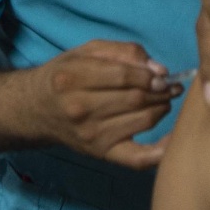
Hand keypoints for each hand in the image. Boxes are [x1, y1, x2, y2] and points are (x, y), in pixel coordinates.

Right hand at [33, 40, 180, 168]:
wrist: (36, 110)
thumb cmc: (65, 76)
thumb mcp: (85, 52)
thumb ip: (122, 51)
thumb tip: (159, 70)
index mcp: (72, 78)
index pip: (123, 76)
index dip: (150, 75)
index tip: (161, 74)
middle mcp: (79, 108)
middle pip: (136, 98)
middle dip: (161, 91)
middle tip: (169, 87)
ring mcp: (90, 134)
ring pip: (143, 120)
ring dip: (162, 108)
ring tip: (163, 101)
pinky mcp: (101, 153)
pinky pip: (139, 158)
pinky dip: (161, 151)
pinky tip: (173, 139)